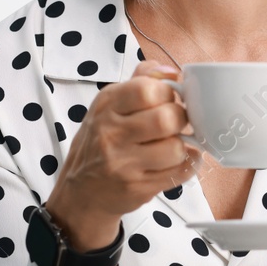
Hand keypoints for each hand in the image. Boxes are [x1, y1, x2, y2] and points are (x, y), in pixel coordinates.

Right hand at [45, 60, 205, 248]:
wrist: (80, 193)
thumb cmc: (99, 145)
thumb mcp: (108, 107)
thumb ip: (140, 82)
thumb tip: (172, 72)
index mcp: (106, 106)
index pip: (148, 88)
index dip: (167, 93)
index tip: (166, 100)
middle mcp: (111, 134)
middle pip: (167, 118)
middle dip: (180, 119)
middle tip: (174, 124)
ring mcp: (123, 164)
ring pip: (176, 148)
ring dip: (182, 146)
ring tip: (172, 145)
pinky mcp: (137, 188)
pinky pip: (179, 172)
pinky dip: (187, 165)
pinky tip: (177, 161)